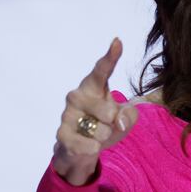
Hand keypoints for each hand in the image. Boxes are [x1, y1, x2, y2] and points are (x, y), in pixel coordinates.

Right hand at [52, 38, 138, 185]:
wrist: (83, 149)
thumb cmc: (105, 125)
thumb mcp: (125, 119)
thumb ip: (129, 115)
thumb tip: (117, 121)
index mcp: (93, 86)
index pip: (102, 70)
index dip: (111, 57)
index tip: (118, 42)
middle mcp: (77, 95)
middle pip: (107, 110)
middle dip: (114, 122)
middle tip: (106, 123)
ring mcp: (67, 114)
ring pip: (100, 130)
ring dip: (104, 137)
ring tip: (95, 135)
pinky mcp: (61, 134)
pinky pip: (88, 145)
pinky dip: (94, 149)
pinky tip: (88, 145)